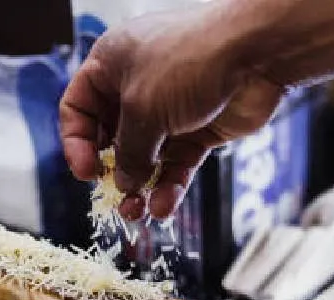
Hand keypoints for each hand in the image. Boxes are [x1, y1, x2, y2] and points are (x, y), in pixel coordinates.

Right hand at [59, 6, 283, 220]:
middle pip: (113, 136)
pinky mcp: (200, 128)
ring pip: (148, 156)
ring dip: (141, 186)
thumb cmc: (192, 59)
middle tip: (114, 198)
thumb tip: (124, 183)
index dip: (77, 142)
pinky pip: (178, 164)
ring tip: (137, 213)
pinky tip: (163, 206)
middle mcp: (138, 85)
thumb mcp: (143, 108)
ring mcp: (171, 108)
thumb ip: (128, 152)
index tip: (86, 172)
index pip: (80, 107)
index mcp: (112, 64)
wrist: (257, 53)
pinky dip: (170, 186)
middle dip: (113, 170)